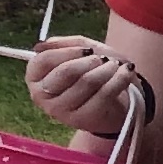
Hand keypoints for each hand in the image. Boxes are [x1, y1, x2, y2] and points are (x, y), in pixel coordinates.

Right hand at [25, 34, 143, 137]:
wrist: (113, 101)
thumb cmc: (91, 72)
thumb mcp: (79, 52)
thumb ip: (63, 44)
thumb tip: (42, 44)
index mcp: (35, 77)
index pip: (44, 60)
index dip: (68, 51)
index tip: (88, 49)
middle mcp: (42, 96)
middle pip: (66, 71)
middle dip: (90, 61)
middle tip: (103, 59)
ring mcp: (61, 110)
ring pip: (87, 81)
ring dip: (107, 68)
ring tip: (117, 64)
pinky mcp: (83, 119)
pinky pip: (104, 94)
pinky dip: (119, 78)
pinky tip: (127, 72)